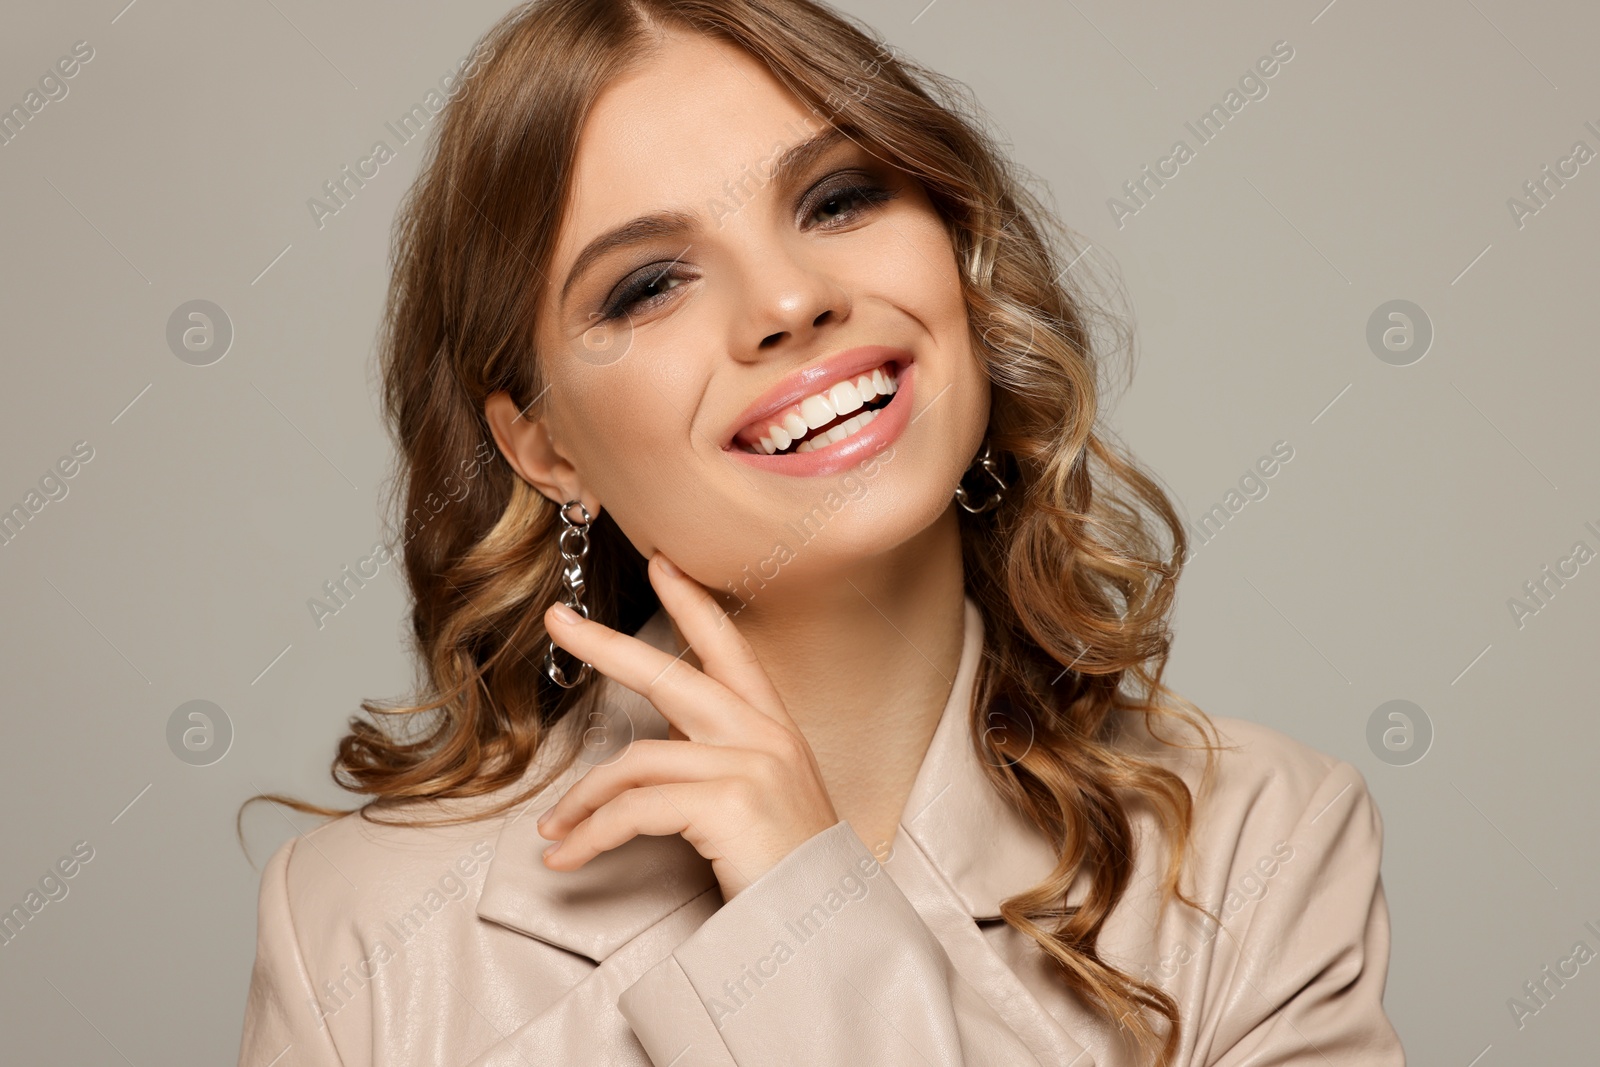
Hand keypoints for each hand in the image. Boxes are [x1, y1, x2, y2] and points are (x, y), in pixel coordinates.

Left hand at [536, 551, 839, 900]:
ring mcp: (748, 765)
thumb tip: (662, 736)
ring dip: (580, 803)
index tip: (662, 564)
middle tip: (560, 623)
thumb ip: (721, 755)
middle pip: (670, 675)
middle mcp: (763, 734)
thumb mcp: (764, 795)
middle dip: (607, 647)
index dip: (694, 603)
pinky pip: (634, 810)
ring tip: (554, 833)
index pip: (729, 648)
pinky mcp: (727, 802)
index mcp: (773, 726)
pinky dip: (590, 837)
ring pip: (635, 762)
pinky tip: (568, 859)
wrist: (825, 923)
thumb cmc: (788, 867)